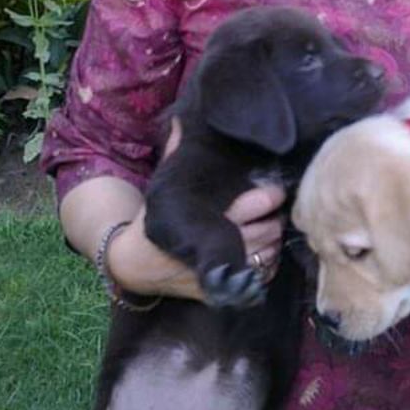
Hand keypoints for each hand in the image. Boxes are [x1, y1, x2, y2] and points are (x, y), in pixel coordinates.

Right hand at [105, 117, 287, 297]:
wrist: (133, 265)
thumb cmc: (152, 221)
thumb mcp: (162, 187)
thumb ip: (174, 154)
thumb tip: (179, 121)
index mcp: (210, 215)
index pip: (257, 204)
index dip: (271, 196)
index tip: (275, 190)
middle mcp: (220, 243)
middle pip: (268, 230)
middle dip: (275, 219)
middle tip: (275, 211)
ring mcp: (222, 269)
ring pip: (268, 254)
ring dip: (274, 242)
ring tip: (271, 230)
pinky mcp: (222, 289)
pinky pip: (259, 279)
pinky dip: (267, 266)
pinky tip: (264, 254)